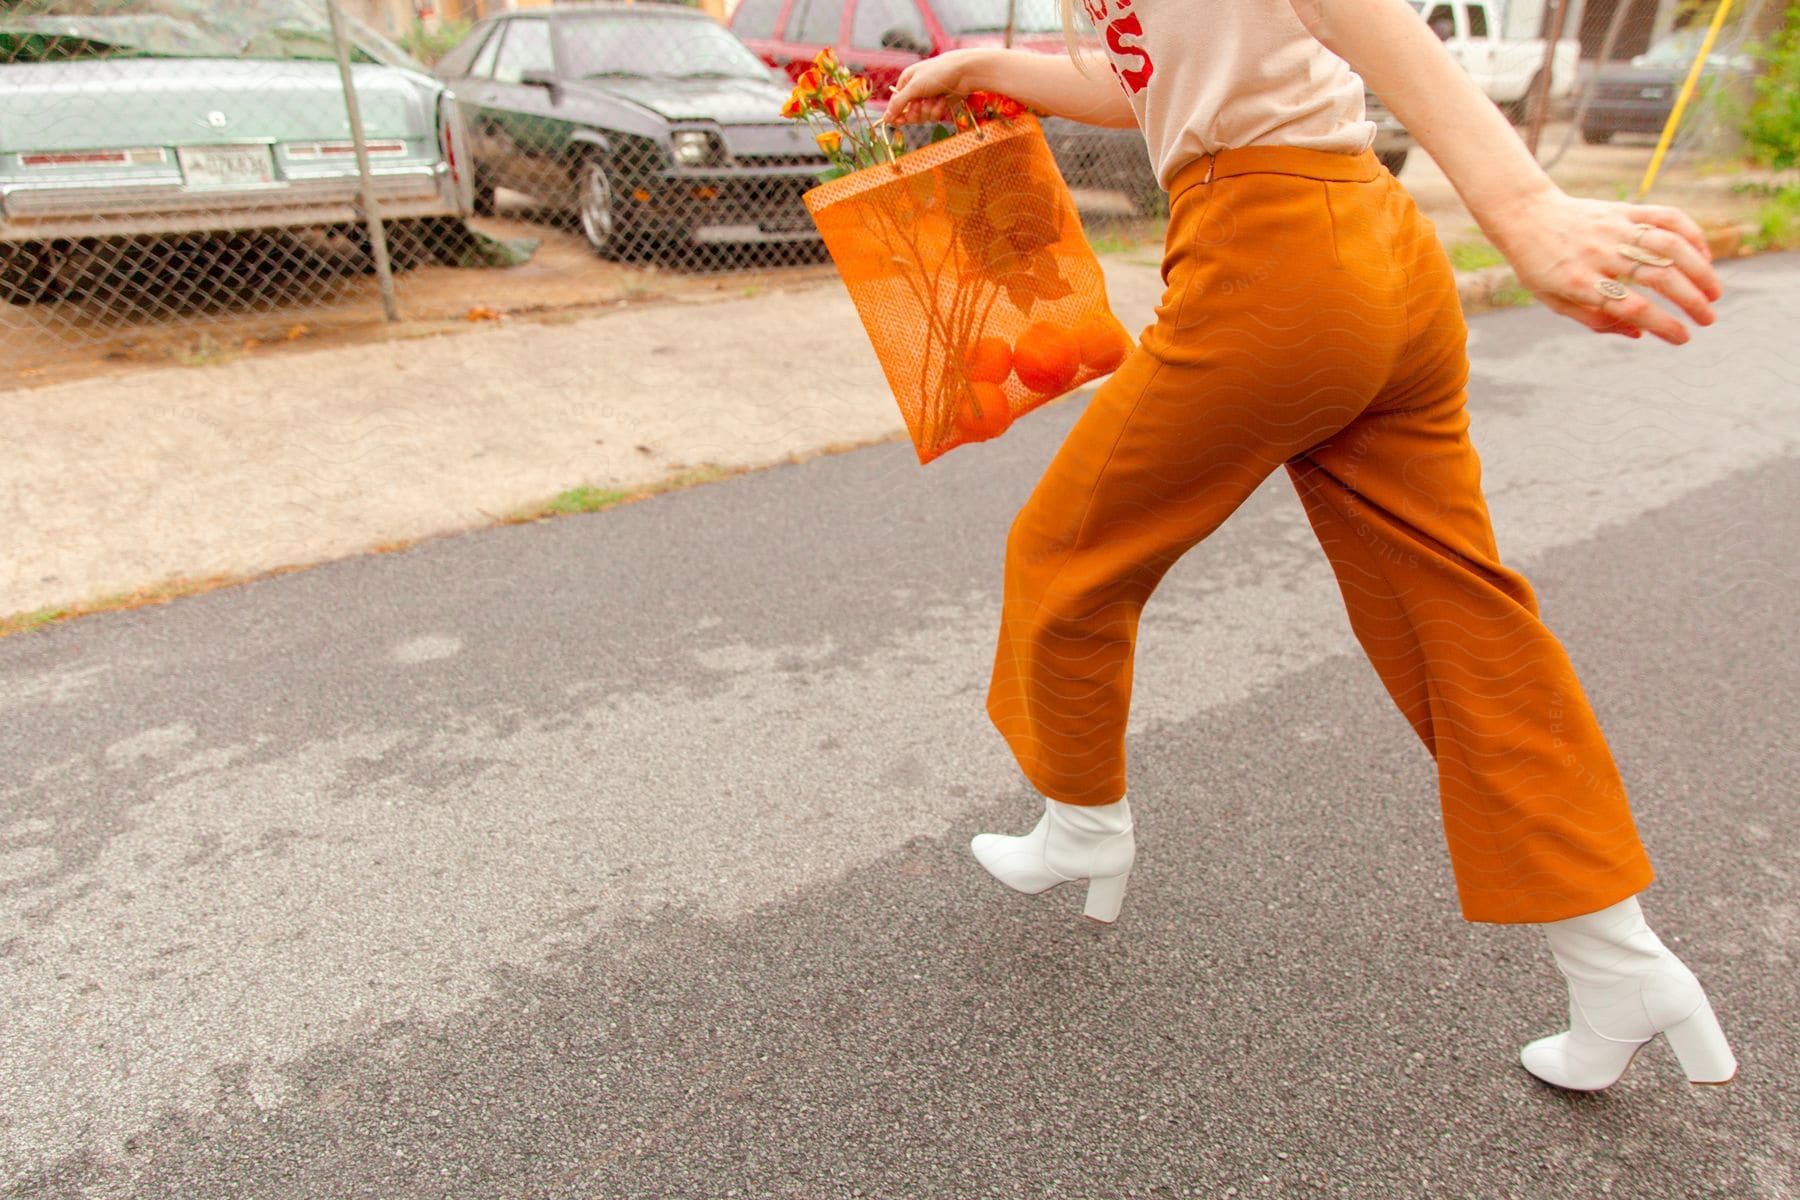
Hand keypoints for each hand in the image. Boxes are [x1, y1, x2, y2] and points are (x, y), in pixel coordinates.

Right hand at [882, 50, 979, 125]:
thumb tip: (886, 119)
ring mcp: (927, 99)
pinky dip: (938, 109)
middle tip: (921, 103)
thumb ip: (899, 103)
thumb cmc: (938, 73)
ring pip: (921, 117)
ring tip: (936, 97)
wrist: (964, 73)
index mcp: (906, 81)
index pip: (895, 103)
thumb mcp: (914, 87)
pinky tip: (943, 100)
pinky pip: (933, 116)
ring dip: (929, 109)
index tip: (898, 122)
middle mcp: (915, 91)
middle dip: (916, 111)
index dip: (896, 114)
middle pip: (908, 114)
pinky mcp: (939, 105)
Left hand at [1491, 190, 1722, 344]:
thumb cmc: (1539, 265)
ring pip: (1669, 245)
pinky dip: (1691, 234)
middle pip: (1657, 276)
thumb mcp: (1553, 300)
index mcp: (1577, 281)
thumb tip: (1639, 333)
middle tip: (1709, 319)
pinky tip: (1703, 255)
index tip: (1683, 337)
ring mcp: (1614, 228)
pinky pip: (1666, 217)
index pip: (1630, 306)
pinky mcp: (1624, 209)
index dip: (1662, 323)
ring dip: (1700, 269)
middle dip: (1690, 300)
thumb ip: (1594, 319)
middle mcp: (1599, 253)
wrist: (1526, 215)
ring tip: (1714, 292)